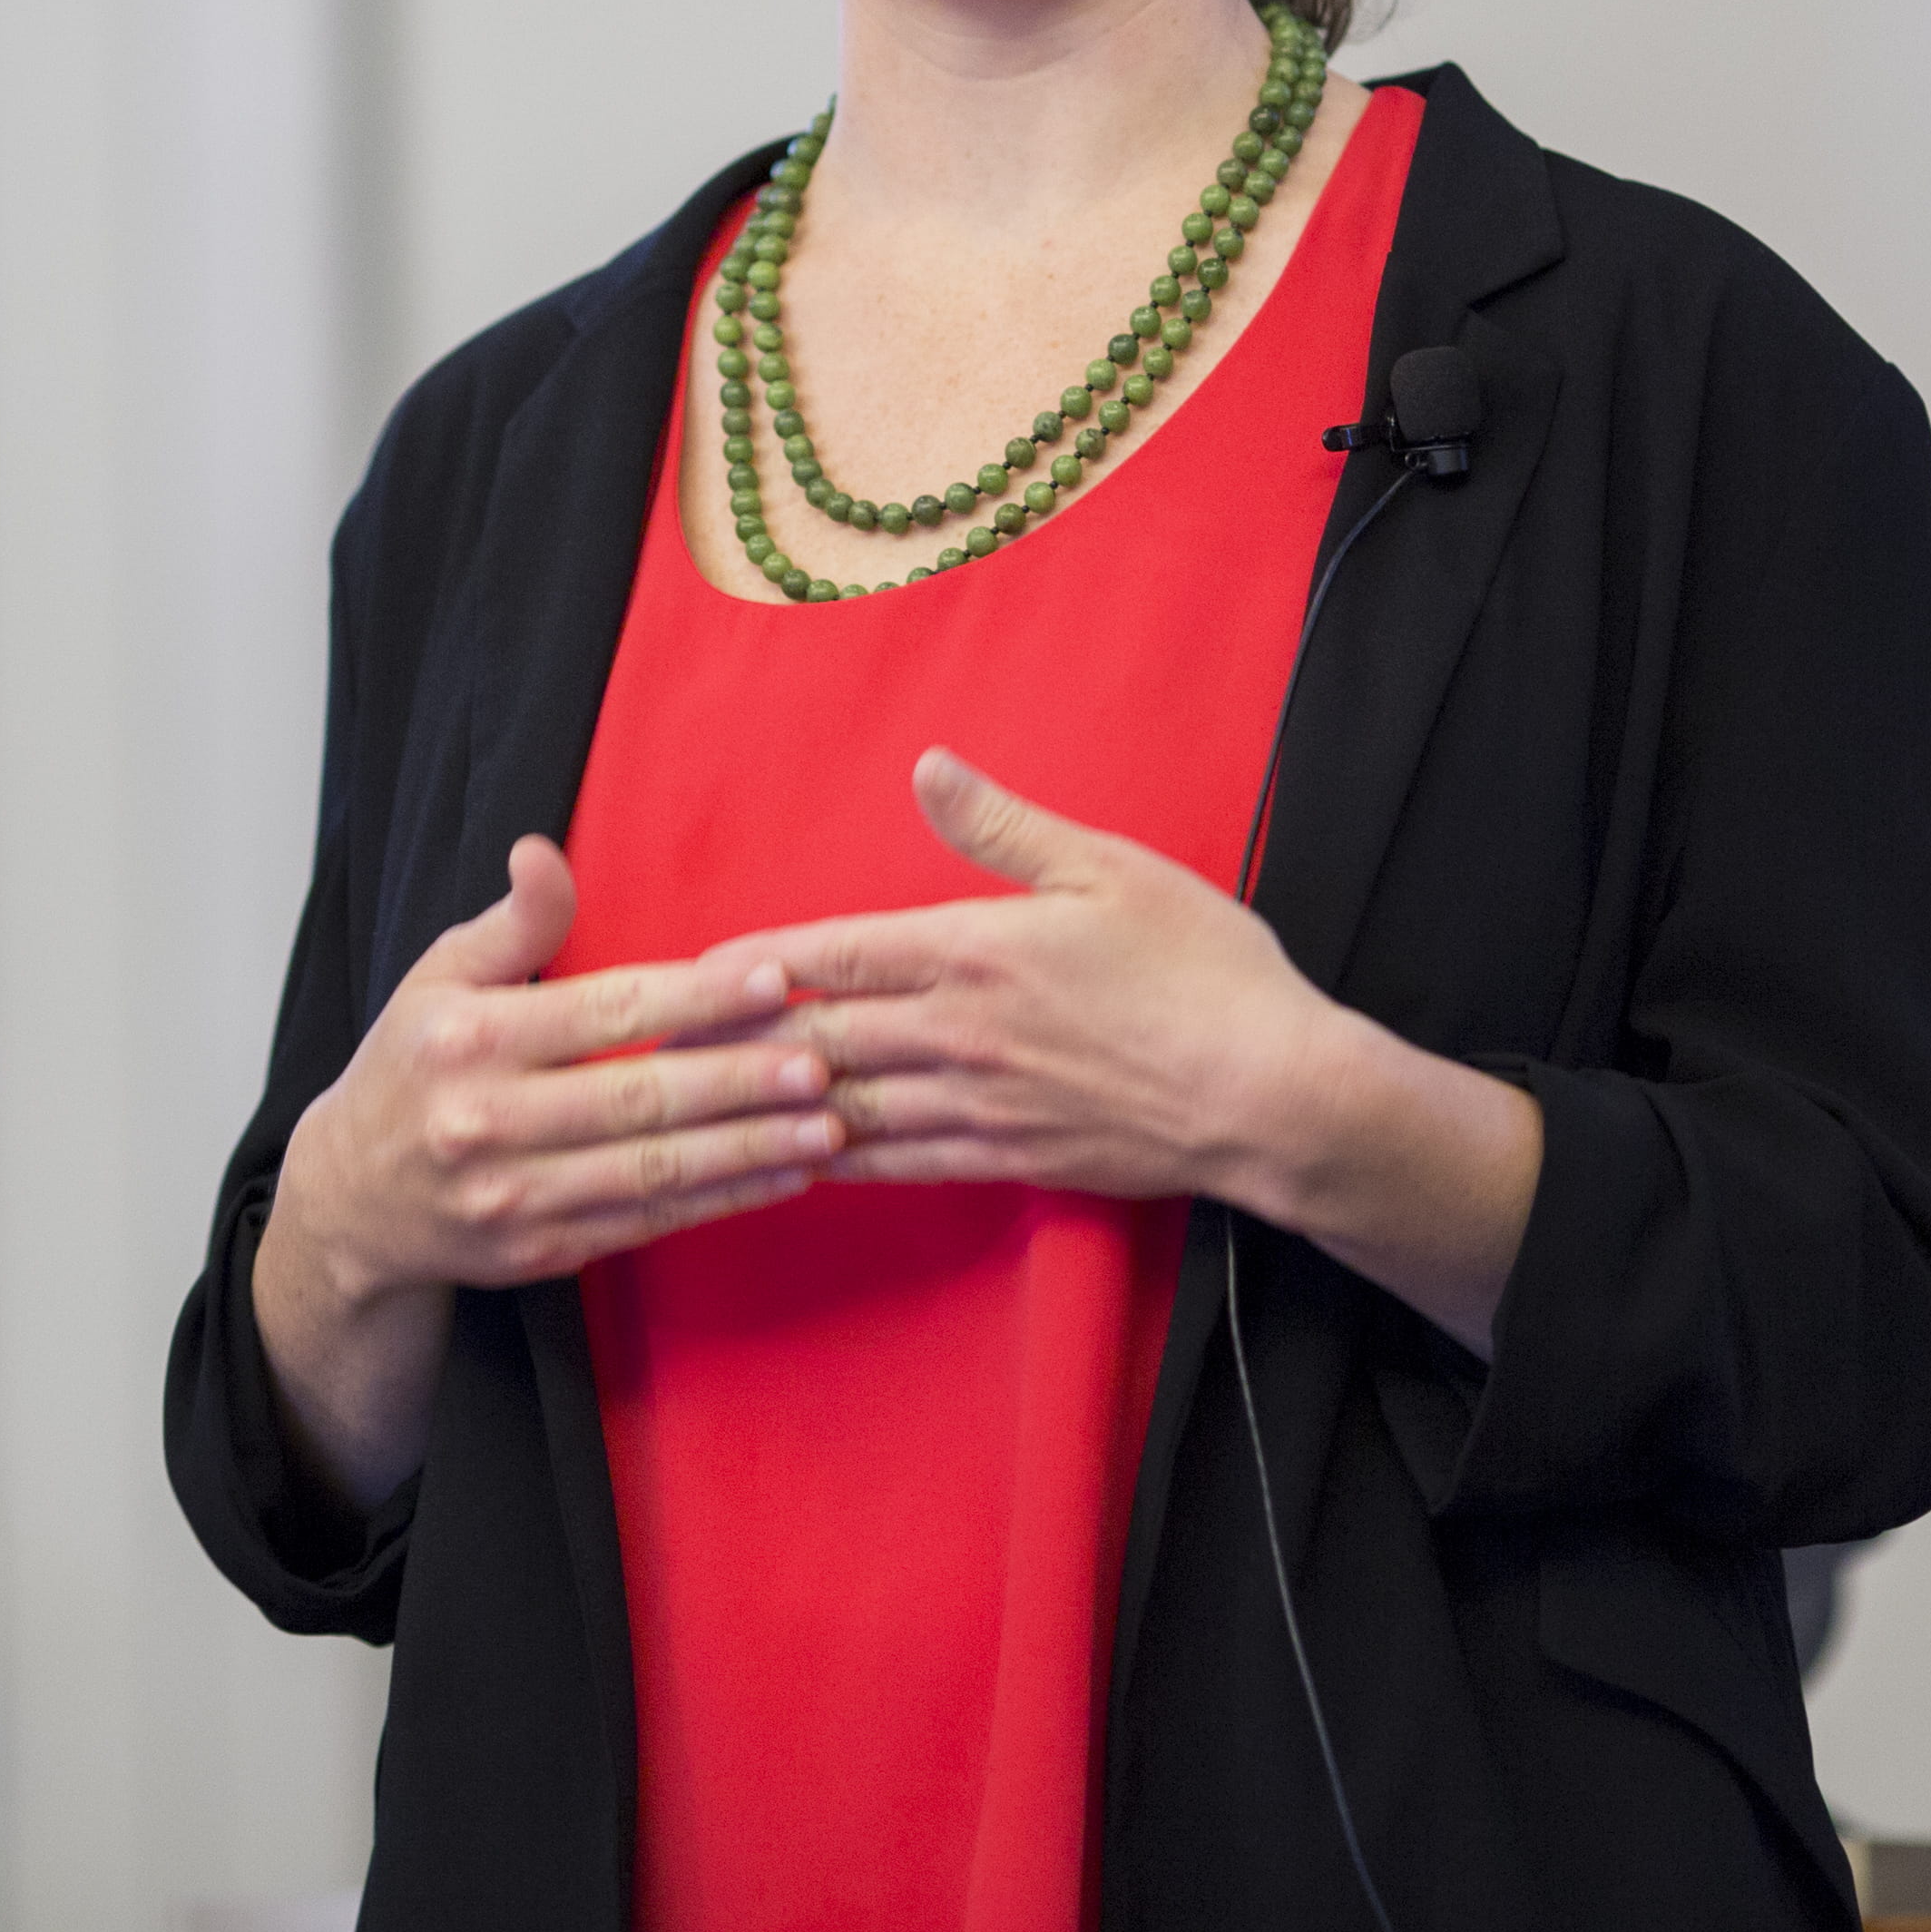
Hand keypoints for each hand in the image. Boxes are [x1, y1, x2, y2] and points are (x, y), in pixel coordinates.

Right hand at [252, 837, 840, 1502]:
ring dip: (748, 1149)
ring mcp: (514, 1196)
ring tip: (827, 1126)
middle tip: (823, 1061)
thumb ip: (510, 924)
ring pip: (653, 1170)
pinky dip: (721, 1202)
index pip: (603, 1011)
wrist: (350, 1202)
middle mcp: (488, 1119)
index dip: (693, 996)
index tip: (771, 982)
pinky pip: (647, 1222)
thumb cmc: (410, 1070)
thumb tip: (542, 850)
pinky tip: (782, 1177)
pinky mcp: (539, 1252)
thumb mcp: (437, 979)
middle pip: (638, 1097)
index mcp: (469, 1038)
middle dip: (740, 1080)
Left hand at [713, 749, 1545, 1352]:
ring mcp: (979, 1106)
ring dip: (767, 1105)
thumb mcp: (1109, 868)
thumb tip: (927, 767)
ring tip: (698, 1107)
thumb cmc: (1203, 971)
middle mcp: (959, 1034)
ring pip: (844, 1107)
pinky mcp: (1007, 1159)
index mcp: (974, 951)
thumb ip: (1003, 826)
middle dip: (731, 1042)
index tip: (691, 969)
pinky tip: (795, 1157)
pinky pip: (897, 1164)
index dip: (754, 963)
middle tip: (656, 1049)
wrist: (1274, 1096)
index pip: (834, 955)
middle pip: (816, 1037)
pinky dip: (835, 1158)